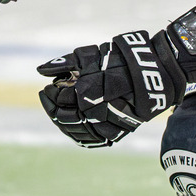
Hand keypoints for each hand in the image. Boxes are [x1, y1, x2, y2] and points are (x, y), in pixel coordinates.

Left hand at [37, 30, 185, 147]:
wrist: (155, 74)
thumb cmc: (122, 60)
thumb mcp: (92, 55)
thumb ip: (64, 63)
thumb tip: (40, 70)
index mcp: (87, 93)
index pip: (59, 99)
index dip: (50, 94)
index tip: (47, 87)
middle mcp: (95, 112)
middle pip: (63, 117)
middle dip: (53, 106)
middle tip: (50, 96)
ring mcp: (106, 126)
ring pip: (75, 131)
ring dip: (63, 121)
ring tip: (60, 109)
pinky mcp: (117, 133)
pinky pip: (91, 140)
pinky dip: (78, 134)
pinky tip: (73, 125)